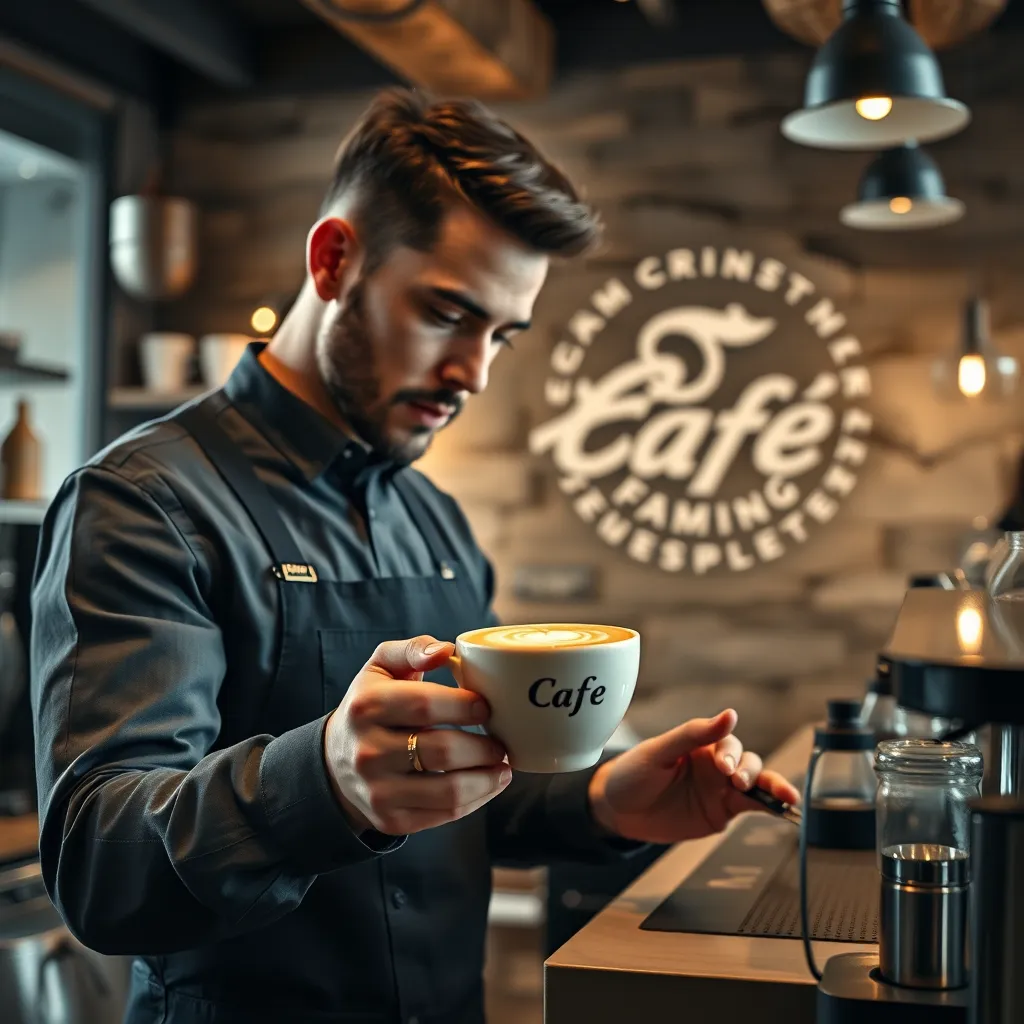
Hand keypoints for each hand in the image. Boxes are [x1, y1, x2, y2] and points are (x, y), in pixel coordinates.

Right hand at [323, 636, 510, 835]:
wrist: (334, 762)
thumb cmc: (371, 706)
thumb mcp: (381, 667)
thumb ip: (412, 650)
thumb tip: (445, 651)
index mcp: (367, 707)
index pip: (425, 705)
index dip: (464, 705)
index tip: (487, 706)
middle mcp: (368, 751)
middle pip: (443, 751)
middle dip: (484, 747)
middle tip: (502, 742)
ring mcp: (378, 791)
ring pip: (449, 790)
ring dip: (488, 779)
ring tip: (503, 766)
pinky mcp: (390, 820)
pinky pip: (445, 815)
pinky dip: (476, 800)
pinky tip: (487, 784)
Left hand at [587, 709, 800, 843]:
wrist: (618, 811)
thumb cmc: (634, 773)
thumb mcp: (658, 752)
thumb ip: (692, 734)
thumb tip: (729, 715)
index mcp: (700, 744)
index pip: (727, 741)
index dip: (729, 752)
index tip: (723, 766)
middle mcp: (715, 764)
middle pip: (748, 760)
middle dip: (749, 770)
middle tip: (736, 780)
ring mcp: (721, 788)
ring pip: (757, 782)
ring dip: (771, 786)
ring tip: (781, 796)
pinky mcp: (723, 812)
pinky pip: (754, 807)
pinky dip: (772, 806)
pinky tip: (787, 809)